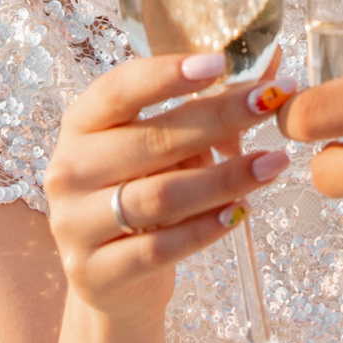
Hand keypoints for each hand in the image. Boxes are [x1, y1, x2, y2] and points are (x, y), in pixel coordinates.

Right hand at [44, 52, 290, 317]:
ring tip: (273, 163)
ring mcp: (75, 223)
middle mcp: (69, 170)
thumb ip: (204, 112)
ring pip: (162, 195)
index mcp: (81, 125)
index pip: (119, 89)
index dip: (167, 74)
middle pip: (152, 140)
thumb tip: (270, 69)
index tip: (219, 63)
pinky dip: (205, 228)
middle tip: (271, 103)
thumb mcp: (161, 149)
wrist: (110, 279)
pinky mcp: (95, 272)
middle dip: (219, 118)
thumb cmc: (141, 194)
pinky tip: (240, 212)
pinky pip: (160, 248)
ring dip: (225, 178)